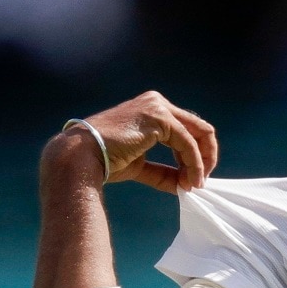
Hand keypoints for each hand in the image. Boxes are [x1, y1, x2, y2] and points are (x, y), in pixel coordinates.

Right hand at [58, 91, 217, 191]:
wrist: (80, 156)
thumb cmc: (103, 160)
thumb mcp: (140, 165)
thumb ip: (163, 170)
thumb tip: (184, 185)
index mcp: (151, 109)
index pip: (187, 129)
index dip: (196, 155)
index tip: (194, 178)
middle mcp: (157, 102)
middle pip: (198, 128)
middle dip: (206, 157)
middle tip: (200, 182)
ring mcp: (158, 107)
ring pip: (198, 135)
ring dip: (200, 163)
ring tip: (194, 185)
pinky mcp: (159, 118)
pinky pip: (187, 144)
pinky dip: (193, 164)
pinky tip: (189, 181)